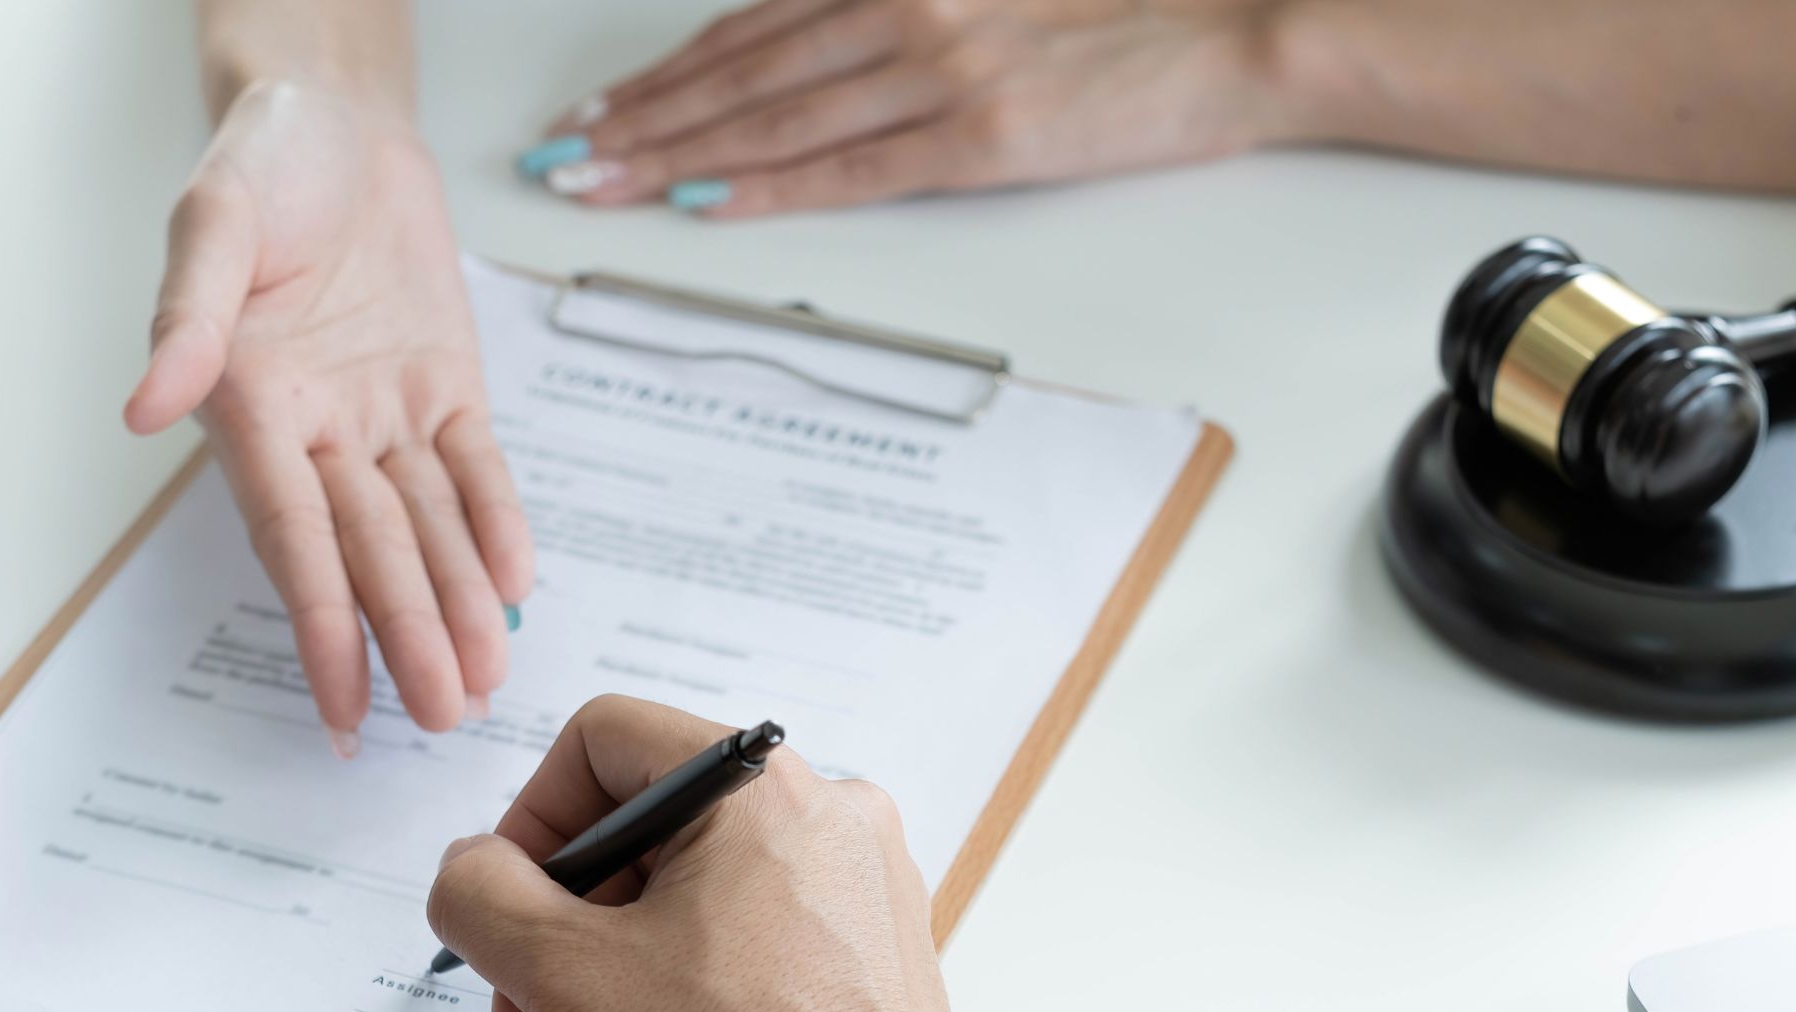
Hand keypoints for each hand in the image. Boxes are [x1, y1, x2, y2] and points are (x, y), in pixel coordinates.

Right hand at [126, 81, 532, 751]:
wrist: (339, 121)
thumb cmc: (265, 163)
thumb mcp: (214, 221)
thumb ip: (188, 316)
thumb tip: (147, 409)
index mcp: (254, 403)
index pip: (291, 536)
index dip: (320, 623)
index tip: (344, 705)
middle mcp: (323, 427)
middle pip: (372, 550)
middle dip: (409, 633)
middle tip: (444, 714)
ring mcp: (388, 413)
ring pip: (429, 526)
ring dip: (460, 601)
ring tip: (487, 678)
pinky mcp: (447, 389)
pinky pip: (477, 470)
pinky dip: (497, 523)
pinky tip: (518, 584)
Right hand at [427, 696, 1075, 1011]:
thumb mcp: (567, 974)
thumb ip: (483, 895)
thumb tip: (470, 868)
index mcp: (762, 784)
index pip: (609, 737)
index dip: (532, 814)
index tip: (505, 901)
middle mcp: (831, 815)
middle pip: (653, 823)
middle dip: (566, 915)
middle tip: (524, 1000)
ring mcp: (863, 887)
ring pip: (700, 890)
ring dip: (613, 964)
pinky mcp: (875, 956)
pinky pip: (754, 938)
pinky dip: (685, 984)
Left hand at [529, 0, 1291, 216]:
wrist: (1234, 33)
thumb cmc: (1126, 15)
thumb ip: (908, 17)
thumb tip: (828, 57)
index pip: (752, 26)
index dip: (667, 71)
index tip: (604, 107)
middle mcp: (903, 4)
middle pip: (739, 71)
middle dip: (639, 118)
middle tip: (561, 157)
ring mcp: (937, 69)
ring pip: (772, 119)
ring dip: (672, 155)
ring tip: (598, 183)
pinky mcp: (979, 136)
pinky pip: (847, 169)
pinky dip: (764, 189)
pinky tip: (702, 206)